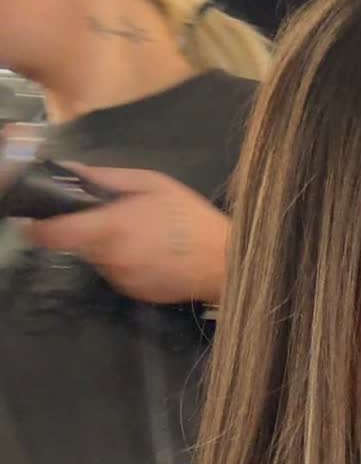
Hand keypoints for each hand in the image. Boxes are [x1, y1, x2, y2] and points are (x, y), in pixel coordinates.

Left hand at [22, 165, 229, 305]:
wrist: (225, 263)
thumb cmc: (190, 218)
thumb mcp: (151, 183)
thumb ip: (106, 179)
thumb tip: (70, 171)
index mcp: (109, 228)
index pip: (53, 234)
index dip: (37, 227)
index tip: (33, 218)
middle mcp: (108, 258)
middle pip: (75, 244)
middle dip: (84, 229)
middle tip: (112, 215)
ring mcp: (120, 280)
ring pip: (96, 258)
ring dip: (106, 245)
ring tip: (139, 233)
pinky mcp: (133, 293)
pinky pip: (115, 272)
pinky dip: (123, 261)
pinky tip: (149, 252)